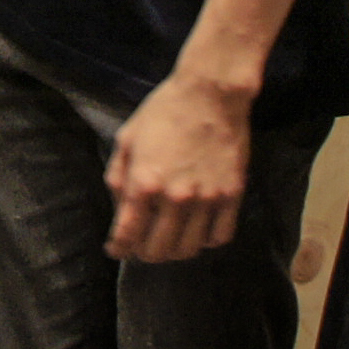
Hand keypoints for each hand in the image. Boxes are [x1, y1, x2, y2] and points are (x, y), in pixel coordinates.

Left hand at [103, 70, 251, 262]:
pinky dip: (207, 241)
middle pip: (159, 250)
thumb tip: (120, 210)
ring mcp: (207, 199)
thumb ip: (118, 178)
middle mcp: (175, 198)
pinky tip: (198, 231)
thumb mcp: (127, 140)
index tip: (116, 250)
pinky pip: (220, 236)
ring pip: (190, 249)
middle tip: (141, 247)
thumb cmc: (163, 112)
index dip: (118, 248)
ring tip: (168, 242)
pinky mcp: (232, 196)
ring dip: (175, 252)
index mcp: (144, 183)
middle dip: (144, 254)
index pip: (127, 234)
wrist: (210, 94)